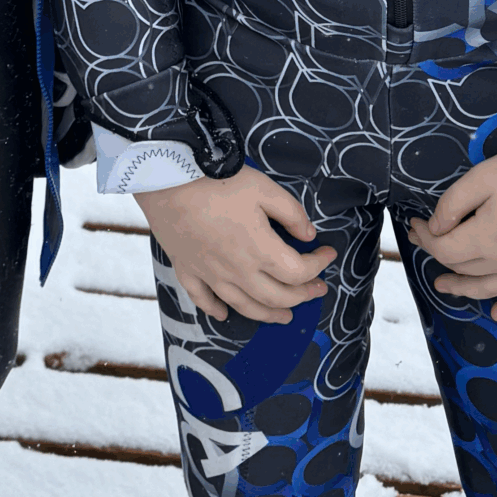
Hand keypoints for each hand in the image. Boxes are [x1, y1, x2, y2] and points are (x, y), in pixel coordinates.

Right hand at [141, 168, 335, 324]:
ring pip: (245, 306)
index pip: (298, 271)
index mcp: (260, 251)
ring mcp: (211, 275)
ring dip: (269, 315)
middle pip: (277, 297)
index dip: (319, 264)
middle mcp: (238, 271)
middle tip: (316, 290)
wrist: (168, 180)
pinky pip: (203, 300)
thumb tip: (309, 235)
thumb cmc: (217, 181)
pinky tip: (223, 314)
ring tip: (284, 317)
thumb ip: (291, 214)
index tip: (328, 252)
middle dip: (302, 296)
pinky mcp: (187, 270)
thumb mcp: (264, 188)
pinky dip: (216, 310)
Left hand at [405, 134, 496, 319]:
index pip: (444, 250)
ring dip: (463, 288)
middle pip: (464, 268)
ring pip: (489, 288)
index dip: (424, 238)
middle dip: (438, 254)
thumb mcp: (482, 176)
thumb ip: (452, 205)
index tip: (415, 223)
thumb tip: (435, 229)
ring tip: (443, 286)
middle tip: (425, 239)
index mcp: (488, 240)